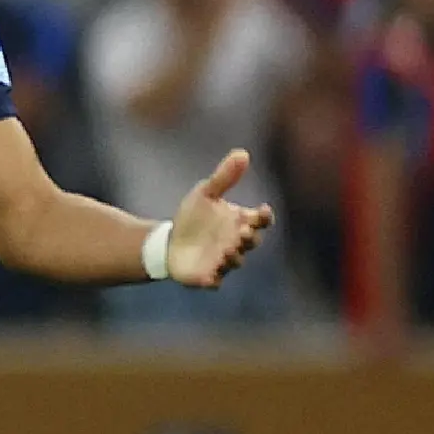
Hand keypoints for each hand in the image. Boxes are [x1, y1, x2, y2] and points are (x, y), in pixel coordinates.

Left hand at [167, 149, 275, 287]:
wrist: (169, 240)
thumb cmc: (194, 217)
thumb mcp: (206, 193)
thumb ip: (224, 177)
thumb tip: (242, 152)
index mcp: (241, 222)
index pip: (261, 220)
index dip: (264, 217)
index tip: (262, 211)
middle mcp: (237, 243)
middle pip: (252, 241)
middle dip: (250, 237)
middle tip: (242, 232)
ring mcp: (224, 260)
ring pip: (235, 261)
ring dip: (234, 257)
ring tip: (228, 249)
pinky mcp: (207, 276)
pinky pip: (213, 281)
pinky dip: (212, 280)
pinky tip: (208, 278)